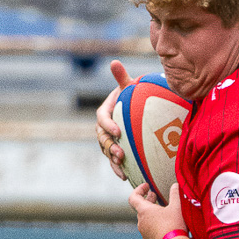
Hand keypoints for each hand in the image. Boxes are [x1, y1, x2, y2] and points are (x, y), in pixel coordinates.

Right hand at [94, 60, 133, 181]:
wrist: (137, 111)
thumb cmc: (133, 97)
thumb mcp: (128, 87)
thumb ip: (122, 77)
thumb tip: (114, 62)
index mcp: (104, 112)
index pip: (102, 119)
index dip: (108, 125)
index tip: (118, 131)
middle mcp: (103, 128)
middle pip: (102, 138)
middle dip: (109, 146)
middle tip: (120, 152)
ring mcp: (108, 140)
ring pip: (106, 151)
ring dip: (112, 159)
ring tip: (121, 163)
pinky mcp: (114, 150)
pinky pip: (113, 160)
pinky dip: (117, 168)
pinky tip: (125, 176)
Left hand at [130, 182, 184, 238]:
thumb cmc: (174, 226)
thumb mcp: (177, 206)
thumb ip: (175, 193)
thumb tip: (175, 185)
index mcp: (144, 211)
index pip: (133, 197)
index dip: (139, 190)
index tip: (147, 186)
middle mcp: (141, 222)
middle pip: (140, 208)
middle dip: (148, 200)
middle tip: (154, 195)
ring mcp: (144, 233)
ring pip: (145, 219)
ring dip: (152, 212)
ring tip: (162, 210)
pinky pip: (150, 229)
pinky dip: (154, 223)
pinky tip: (165, 224)